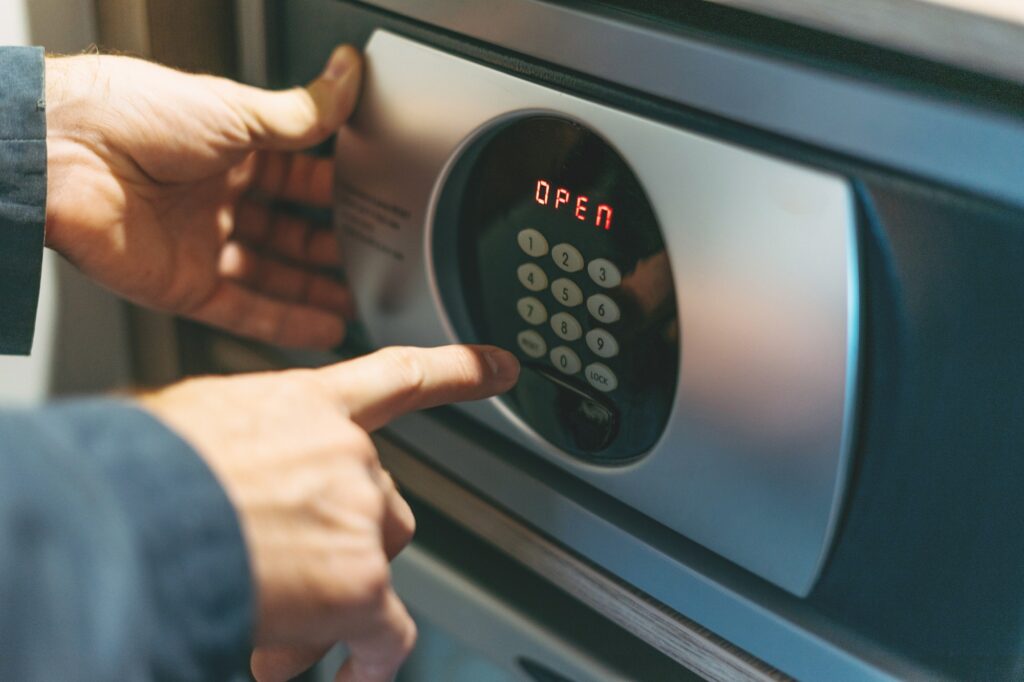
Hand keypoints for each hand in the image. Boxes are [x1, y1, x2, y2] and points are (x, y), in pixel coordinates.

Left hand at [44, 46, 361, 346]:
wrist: (60, 154)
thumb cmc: (130, 115)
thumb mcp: (235, 110)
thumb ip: (302, 114)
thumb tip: (347, 79)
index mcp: (227, 150)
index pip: (295, 176)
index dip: (333, 191)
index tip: (372, 202)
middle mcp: (213, 198)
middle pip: (286, 231)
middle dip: (330, 246)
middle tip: (372, 259)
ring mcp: (199, 244)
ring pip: (271, 276)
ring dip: (314, 291)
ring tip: (359, 302)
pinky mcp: (183, 287)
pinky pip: (245, 311)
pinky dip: (286, 323)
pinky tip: (324, 329)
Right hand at [140, 344, 520, 681]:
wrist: (128, 516)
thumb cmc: (142, 469)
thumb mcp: (193, 422)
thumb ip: (244, 441)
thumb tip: (230, 471)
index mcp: (308, 405)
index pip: (399, 377)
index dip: (458, 371)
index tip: (504, 366)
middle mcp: (348, 455)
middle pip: (381, 502)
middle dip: (343, 540)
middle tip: (292, 571)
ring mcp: (360, 517)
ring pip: (374, 565)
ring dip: (336, 597)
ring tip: (271, 620)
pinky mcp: (360, 583)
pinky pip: (387, 632)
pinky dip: (369, 660)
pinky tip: (352, 676)